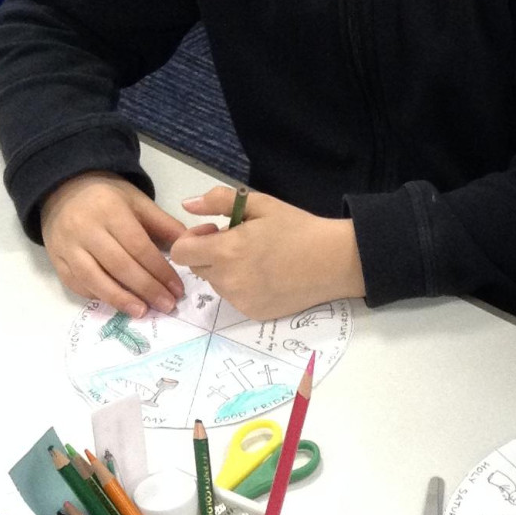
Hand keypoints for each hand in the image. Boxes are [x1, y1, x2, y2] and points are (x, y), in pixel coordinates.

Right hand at [40, 172, 185, 316]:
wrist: (62, 188)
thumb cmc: (107, 197)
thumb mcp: (137, 201)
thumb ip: (163, 224)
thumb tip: (190, 247)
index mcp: (110, 211)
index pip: (139, 247)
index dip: (159, 271)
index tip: (177, 289)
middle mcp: (85, 229)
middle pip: (119, 265)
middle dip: (146, 288)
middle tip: (166, 305)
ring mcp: (66, 245)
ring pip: (93, 278)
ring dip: (120, 299)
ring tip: (142, 311)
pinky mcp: (55, 258)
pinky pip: (75, 282)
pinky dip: (96, 295)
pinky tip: (116, 303)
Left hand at [171, 186, 364, 319]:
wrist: (334, 261)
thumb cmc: (298, 228)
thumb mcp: (260, 205)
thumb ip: (219, 202)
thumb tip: (187, 205)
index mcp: (226, 251)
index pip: (181, 253)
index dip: (192, 239)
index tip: (215, 232)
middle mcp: (228, 280)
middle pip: (198, 268)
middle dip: (211, 254)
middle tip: (241, 244)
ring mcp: (241, 300)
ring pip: (218, 284)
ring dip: (227, 272)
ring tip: (259, 261)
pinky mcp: (254, 313)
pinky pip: (236, 298)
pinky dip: (244, 288)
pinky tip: (269, 277)